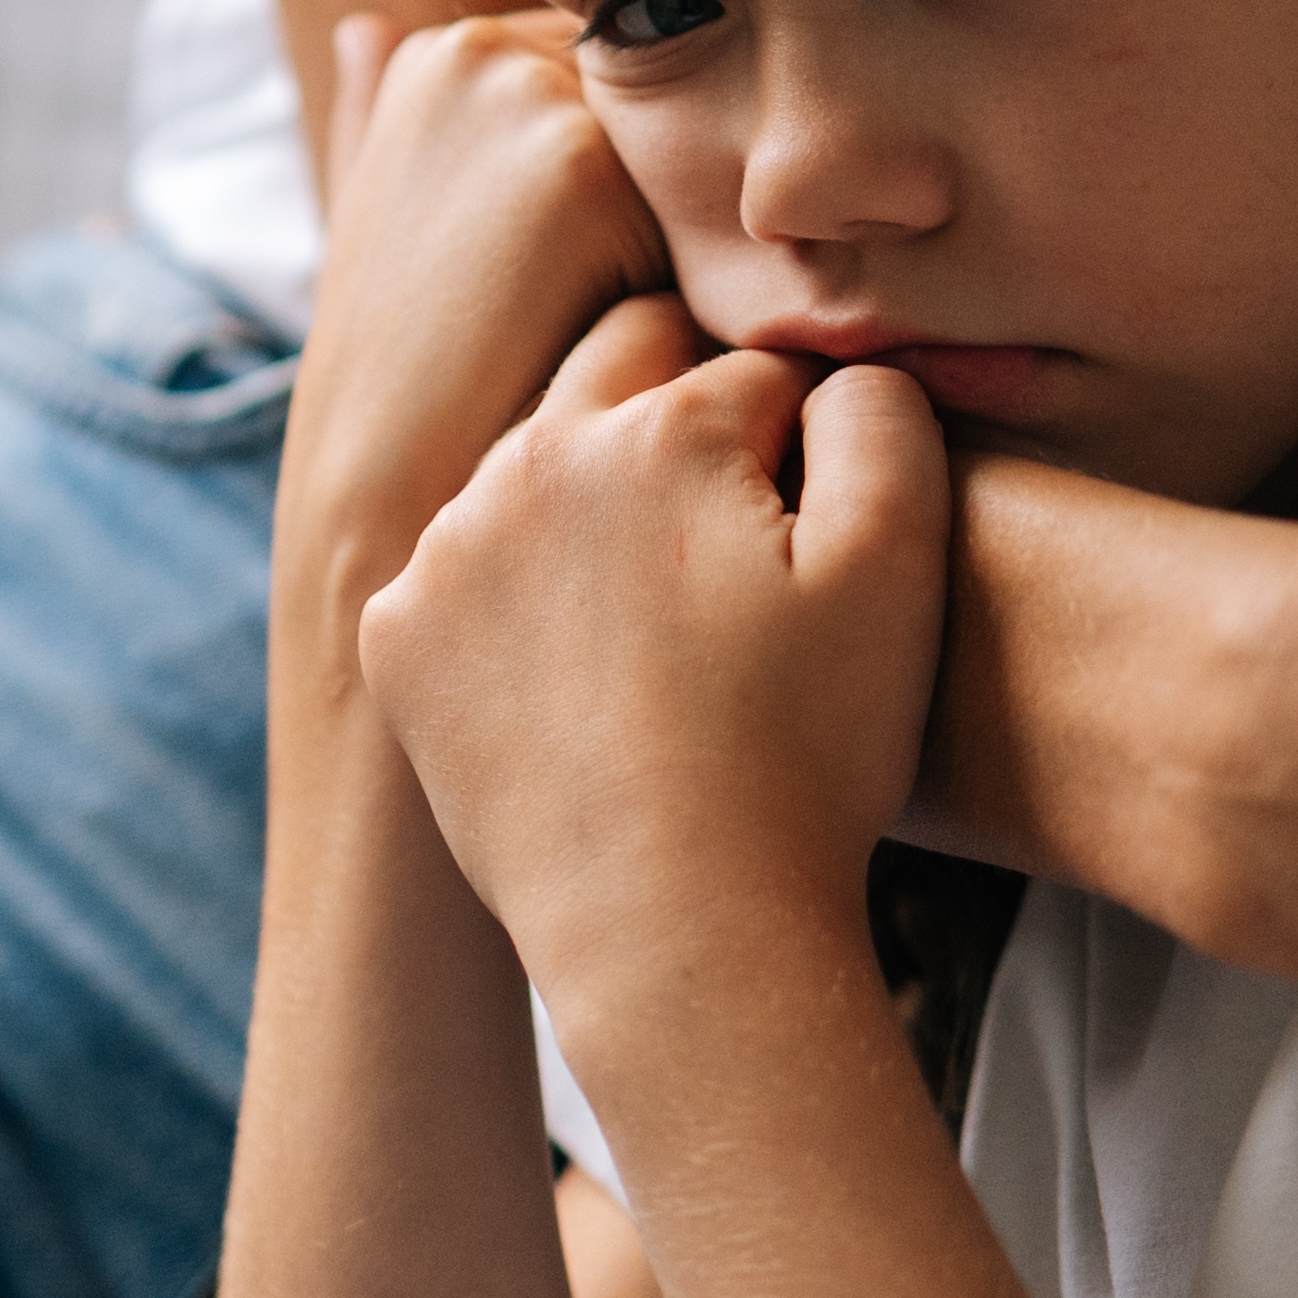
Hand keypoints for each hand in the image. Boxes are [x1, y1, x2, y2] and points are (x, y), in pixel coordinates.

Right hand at [283, 12, 669, 620]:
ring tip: (651, 349)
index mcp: (448, 53)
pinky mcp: (572, 165)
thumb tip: (368, 27)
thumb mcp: (380, 229)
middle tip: (650, 332)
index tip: (611, 303)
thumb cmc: (412, 393)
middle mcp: (479, 49)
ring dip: (707, 253)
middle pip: (674, 119)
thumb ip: (384, 122)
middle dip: (684, 214)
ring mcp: (525, 96)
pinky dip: (708, 291)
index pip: (629, 94)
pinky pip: (712, 219)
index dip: (645, 206)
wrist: (397, 523)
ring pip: (703, 168)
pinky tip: (655, 360)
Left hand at [362, 299, 954, 1012]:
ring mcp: (446, 550)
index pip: (755, 381)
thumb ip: (882, 414)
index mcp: (657, 431)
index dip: (806, 450)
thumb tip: (831, 370)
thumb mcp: (898, 565)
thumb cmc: (806, 756)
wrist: (675, 927)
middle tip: (736, 545)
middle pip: (623, 378)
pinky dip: (515, 594)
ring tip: (660, 613)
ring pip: (534, 468)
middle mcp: (530, 463)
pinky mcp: (399, 636)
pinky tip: (577, 667)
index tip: (817, 542)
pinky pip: (463, 569)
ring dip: (592, 502)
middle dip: (684, 428)